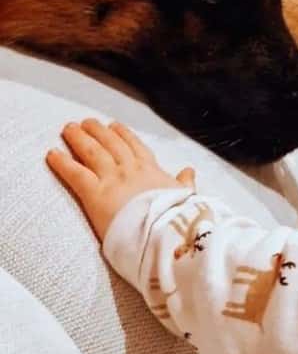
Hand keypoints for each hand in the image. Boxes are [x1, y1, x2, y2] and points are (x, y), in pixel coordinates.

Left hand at [47, 119, 194, 240]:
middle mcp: (130, 168)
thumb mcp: (185, 195)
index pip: (134, 145)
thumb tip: (189, 171)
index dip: (123, 134)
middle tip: (87, 122)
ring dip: (79, 138)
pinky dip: (62, 162)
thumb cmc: (175, 216)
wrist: (163, 230)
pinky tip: (52, 154)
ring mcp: (112, 178)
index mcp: (151, 169)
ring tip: (70, 128)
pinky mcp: (95, 193)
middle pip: (110, 143)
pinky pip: (75, 173)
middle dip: (98, 131)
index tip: (115, 126)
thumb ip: (184, 182)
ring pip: (92, 151)